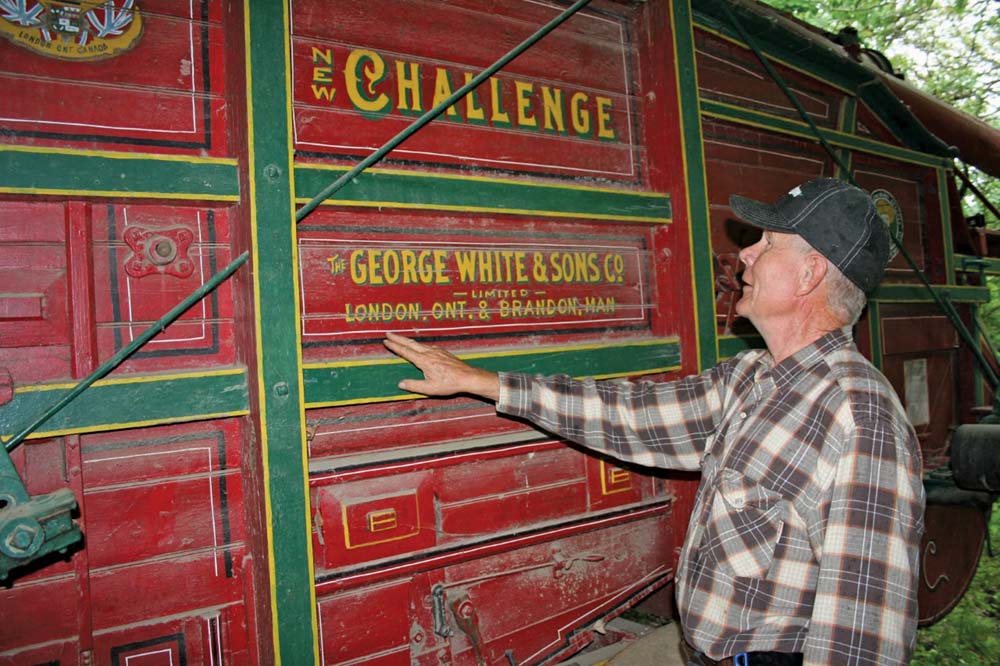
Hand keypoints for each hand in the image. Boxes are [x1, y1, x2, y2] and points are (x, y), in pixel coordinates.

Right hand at [383, 332, 500, 400]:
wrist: (467, 377)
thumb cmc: (449, 384)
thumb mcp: (429, 388)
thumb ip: (413, 386)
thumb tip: (400, 384)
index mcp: (424, 361)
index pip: (405, 351)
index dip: (394, 346)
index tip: (385, 341)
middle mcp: (429, 353)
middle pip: (410, 343)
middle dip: (398, 338)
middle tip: (388, 333)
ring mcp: (437, 351)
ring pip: (419, 343)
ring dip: (407, 340)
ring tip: (400, 338)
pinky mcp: (443, 352)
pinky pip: (427, 346)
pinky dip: (418, 344)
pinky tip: (419, 347)